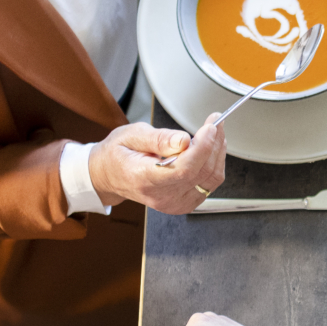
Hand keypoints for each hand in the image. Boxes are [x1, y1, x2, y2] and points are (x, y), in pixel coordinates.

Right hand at [87, 116, 226, 215]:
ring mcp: (175, 203)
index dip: (202, 147)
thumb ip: (159, 138)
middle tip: (215, 122)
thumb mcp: (131, 135)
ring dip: (217, 153)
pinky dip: (213, 165)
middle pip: (200, 172)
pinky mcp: (184, 203)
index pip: (183, 169)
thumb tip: (184, 140)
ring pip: (210, 180)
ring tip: (214, 132)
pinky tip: (209, 149)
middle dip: (213, 143)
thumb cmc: (117, 154)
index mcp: (145, 178)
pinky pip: (208, 185)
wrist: (109, 176)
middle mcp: (162, 196)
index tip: (210, 127)